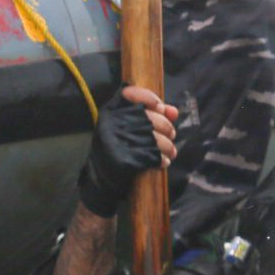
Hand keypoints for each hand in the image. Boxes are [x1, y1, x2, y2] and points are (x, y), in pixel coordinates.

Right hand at [76, 86, 178, 220]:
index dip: (148, 97)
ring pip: (154, 138)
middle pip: (149, 118)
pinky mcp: (123, 160)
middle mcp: (111, 124)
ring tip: (170, 151)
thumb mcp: (127, 127)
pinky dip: (161, 159)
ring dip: (168, 146)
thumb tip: (173, 111)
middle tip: (171, 134)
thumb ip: (150, 115)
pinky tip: (163, 162)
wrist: (100, 180)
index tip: (160, 107)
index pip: (129, 93)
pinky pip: (152, 156)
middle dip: (166, 127)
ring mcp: (116, 142)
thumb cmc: (118, 148)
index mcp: (110, 112)